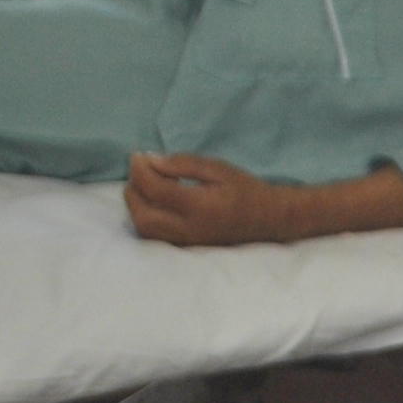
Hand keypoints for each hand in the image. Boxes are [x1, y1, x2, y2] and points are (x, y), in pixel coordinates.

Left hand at [124, 152, 402, 244]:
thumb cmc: (246, 190)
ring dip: (135, 205)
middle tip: (138, 170)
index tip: (138, 155)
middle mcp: (188, 228)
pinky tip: (152, 202)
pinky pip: (154, 235)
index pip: (154, 188)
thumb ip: (183, 164)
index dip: (139, 169)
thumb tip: (150, 161)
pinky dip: (145, 217)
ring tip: (143, 185)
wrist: (270, 220)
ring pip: (145, 228)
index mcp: (198, 205)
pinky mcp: (186, 247)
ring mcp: (186, 241)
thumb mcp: (218, 169)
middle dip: (132, 190)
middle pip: (142, 214)